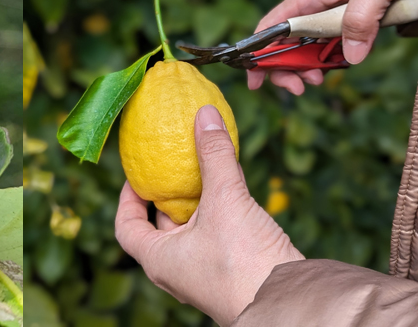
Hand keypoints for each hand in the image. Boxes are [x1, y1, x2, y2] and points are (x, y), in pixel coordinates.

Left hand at [115, 105, 303, 325]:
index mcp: (158, 259)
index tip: (136, 173)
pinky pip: (216, 234)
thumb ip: (214, 155)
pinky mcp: (230, 272)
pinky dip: (219, 210)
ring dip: (196, 199)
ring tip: (202, 166)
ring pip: (192, 228)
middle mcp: (176, 269)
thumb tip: (204, 114)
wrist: (290, 303)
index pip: (126, 227)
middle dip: (166, 193)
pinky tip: (232, 186)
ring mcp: (203, 273)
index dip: (126, 199)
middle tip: (171, 162)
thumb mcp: (225, 200)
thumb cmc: (244, 261)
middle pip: (160, 226)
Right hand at [248, 0, 417, 94]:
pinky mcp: (361, 21)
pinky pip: (339, 46)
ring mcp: (340, 14)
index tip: (255, 79)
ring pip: (311, 48)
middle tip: (301, 88)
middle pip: (288, 42)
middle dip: (285, 68)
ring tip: (318, 80)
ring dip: (308, 68)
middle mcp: (321, 5)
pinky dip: (333, 62)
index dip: (258, 52)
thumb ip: (362, 16)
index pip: (273, 25)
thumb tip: (348, 58)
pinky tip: (340, 67)